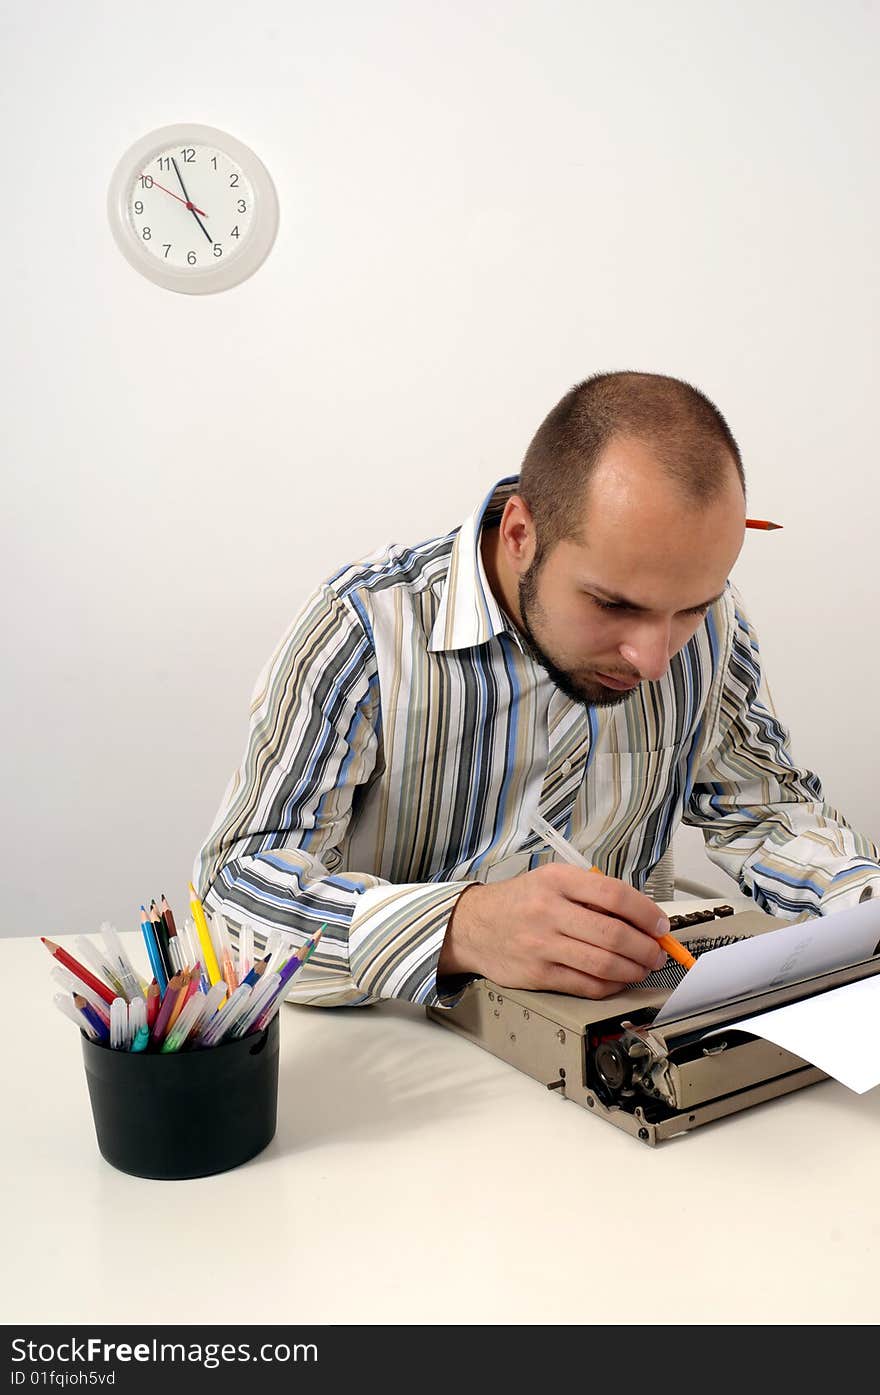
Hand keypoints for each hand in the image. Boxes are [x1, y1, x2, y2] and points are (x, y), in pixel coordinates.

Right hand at [439, 863, 670, 998]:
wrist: (472, 926)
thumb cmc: (520, 902)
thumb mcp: (551, 880)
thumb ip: (592, 893)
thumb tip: (641, 917)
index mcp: (558, 881)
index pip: (615, 895)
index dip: (646, 913)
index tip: (660, 925)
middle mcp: (549, 911)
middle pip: (614, 934)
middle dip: (647, 948)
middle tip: (657, 952)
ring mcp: (543, 945)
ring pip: (604, 964)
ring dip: (634, 969)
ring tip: (642, 967)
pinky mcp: (539, 975)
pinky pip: (587, 985)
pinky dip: (612, 986)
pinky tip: (618, 980)